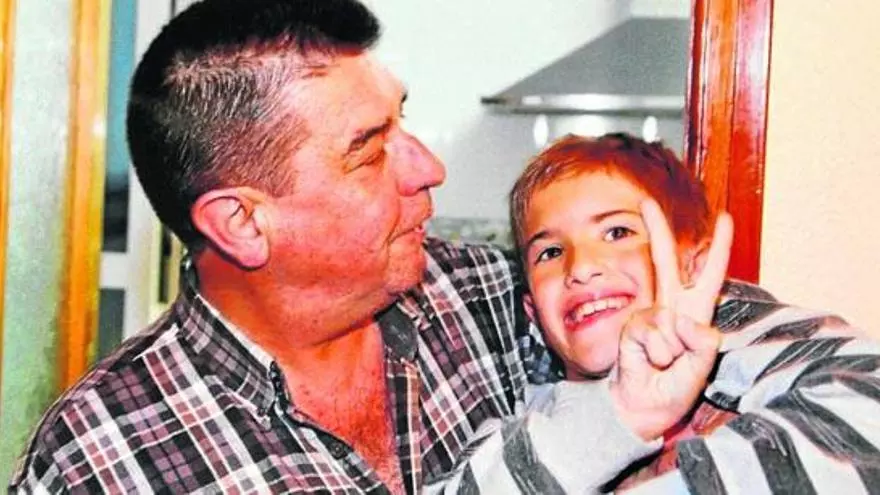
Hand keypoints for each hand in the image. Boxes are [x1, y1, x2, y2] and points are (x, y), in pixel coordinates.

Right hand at [610, 199, 732, 440]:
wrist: (642, 407)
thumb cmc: (673, 390)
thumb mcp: (701, 368)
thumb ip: (702, 343)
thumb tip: (681, 319)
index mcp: (695, 314)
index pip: (708, 276)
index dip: (717, 248)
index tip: (723, 219)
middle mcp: (671, 309)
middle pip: (665, 263)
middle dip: (657, 231)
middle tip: (646, 202)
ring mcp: (650, 316)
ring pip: (666, 315)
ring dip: (671, 350)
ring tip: (665, 366)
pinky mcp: (633, 326)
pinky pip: (652, 331)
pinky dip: (655, 352)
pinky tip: (649, 362)